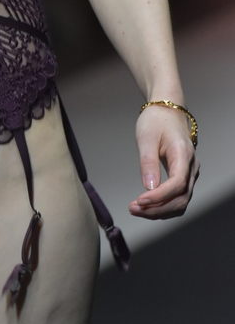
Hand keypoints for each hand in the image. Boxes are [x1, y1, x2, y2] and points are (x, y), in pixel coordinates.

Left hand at [128, 104, 199, 218]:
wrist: (167, 113)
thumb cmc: (156, 121)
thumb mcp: (147, 137)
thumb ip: (148, 162)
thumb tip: (148, 187)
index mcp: (184, 155)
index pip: (177, 183)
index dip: (160, 196)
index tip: (140, 200)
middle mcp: (191, 167)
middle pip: (181, 198)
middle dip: (157, 208)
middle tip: (133, 209)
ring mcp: (190, 174)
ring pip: (181, 202)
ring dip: (160, 211)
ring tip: (136, 209)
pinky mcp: (184, 177)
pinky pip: (177, 198)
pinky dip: (163, 206)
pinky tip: (146, 206)